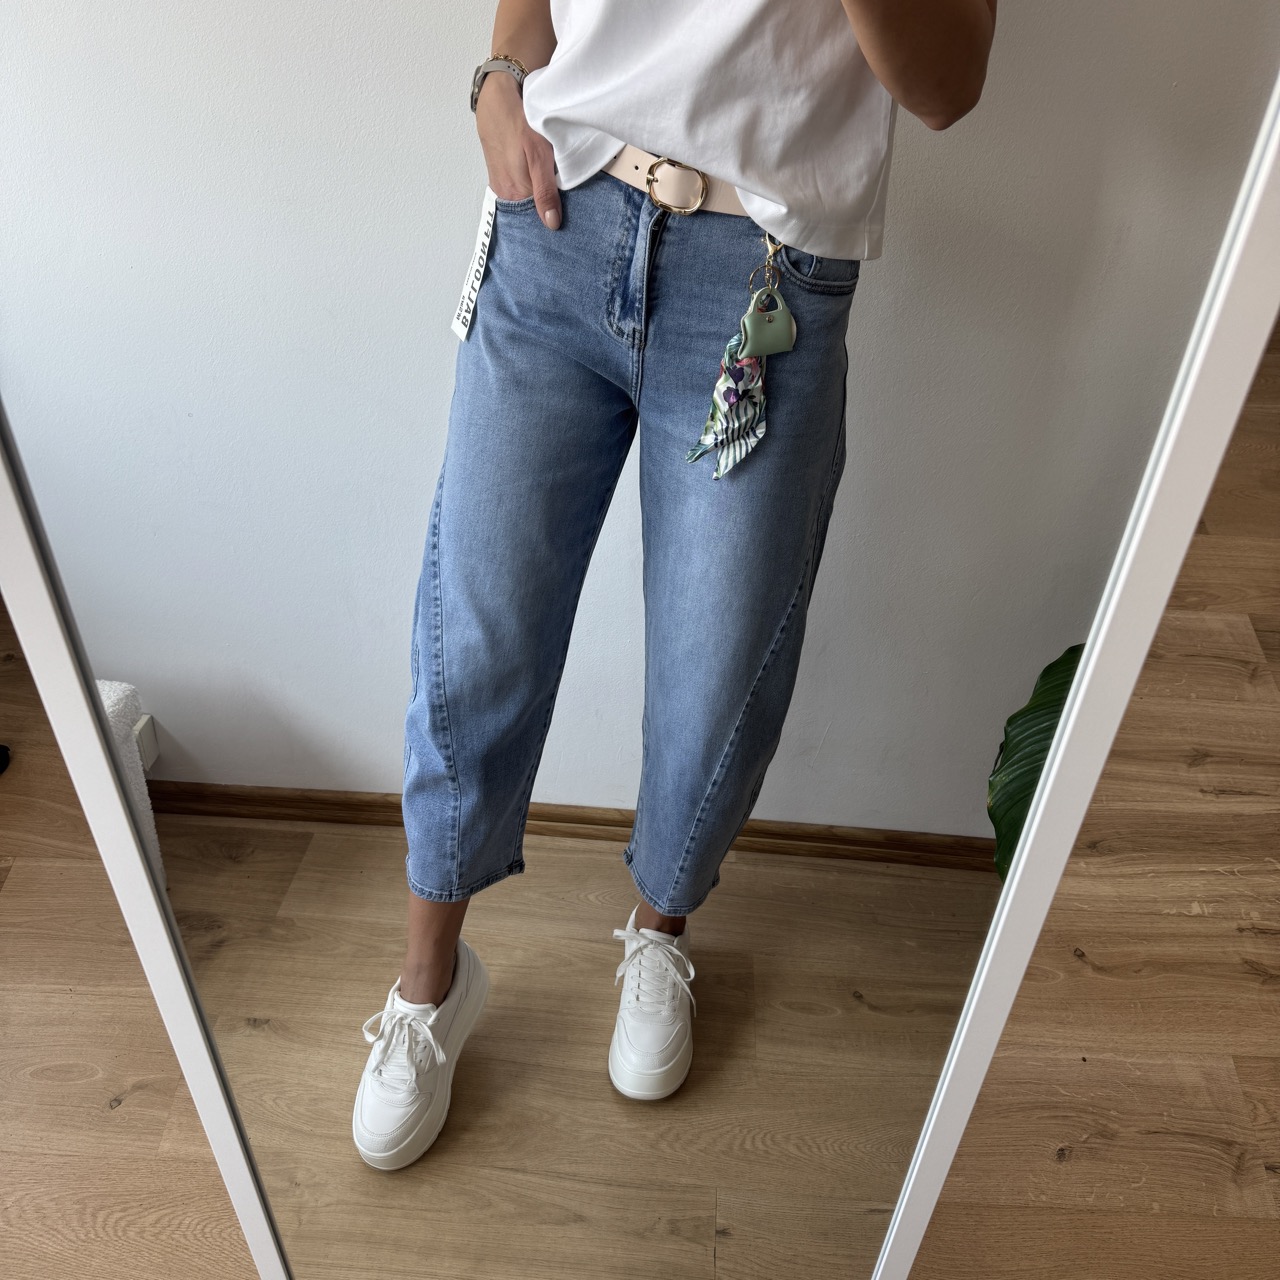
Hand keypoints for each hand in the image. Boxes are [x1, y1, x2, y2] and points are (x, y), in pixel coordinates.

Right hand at [475, 72, 561, 229]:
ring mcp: (500, 184)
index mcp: (515, 194)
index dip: (553, 221)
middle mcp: (505, 194)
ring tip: (554, 195)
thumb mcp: (539, 156)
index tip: (568, 224)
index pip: (536, 221)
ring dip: (538, 200)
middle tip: (566, 208)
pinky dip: (529, 190)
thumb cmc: (519, 123)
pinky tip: (539, 184)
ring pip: (524, 202)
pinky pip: (517, 190)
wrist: (498, 97)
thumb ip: (545, 192)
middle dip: (546, 213)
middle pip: (529, 213)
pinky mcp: (499, 173)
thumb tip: (551, 224)